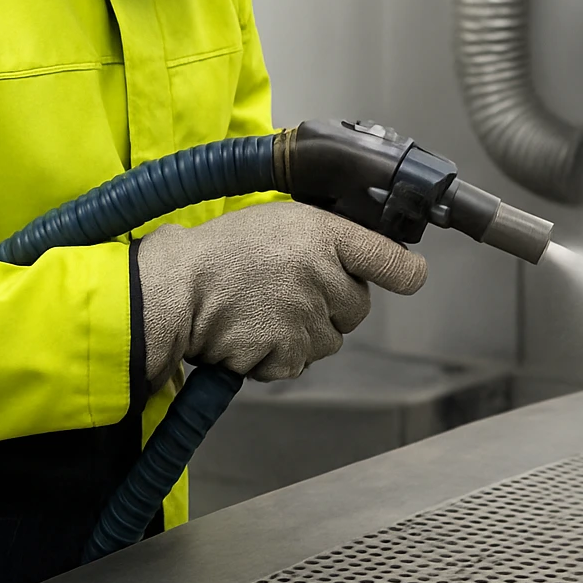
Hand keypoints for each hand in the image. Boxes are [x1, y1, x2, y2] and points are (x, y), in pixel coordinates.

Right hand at [136, 202, 426, 388]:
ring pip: (331, 339)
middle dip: (335, 304)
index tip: (410, 276)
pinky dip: (281, 355)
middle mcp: (322, 274)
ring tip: (265, 308)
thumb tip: (362, 259)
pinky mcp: (287, 352)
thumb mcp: (280, 220)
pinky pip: (300, 362)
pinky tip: (255, 332)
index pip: (390, 258)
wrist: (172, 289)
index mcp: (322, 233)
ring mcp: (306, 316)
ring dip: (307, 331)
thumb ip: (324, 237)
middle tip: (292, 289)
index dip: (405, 271)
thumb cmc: (221, 251)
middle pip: (359, 306)